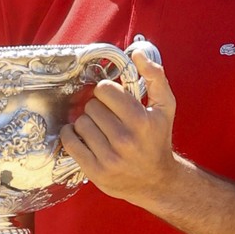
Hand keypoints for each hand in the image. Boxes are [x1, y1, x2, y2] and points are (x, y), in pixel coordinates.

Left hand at [61, 50, 180, 203]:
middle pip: (91, 107)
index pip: (105, 90)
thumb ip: (155, 76)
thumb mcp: (165, 106)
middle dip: (97, 109)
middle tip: (107, 117)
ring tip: (99, 130)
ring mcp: (109, 157)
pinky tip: (82, 137)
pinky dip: (71, 135)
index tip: (112, 100)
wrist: (157, 181)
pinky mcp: (95, 170)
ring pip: (80, 123)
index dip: (107, 92)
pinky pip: (69, 141)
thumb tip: (138, 53)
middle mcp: (125, 140)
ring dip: (86, 123)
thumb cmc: (158, 139)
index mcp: (141, 120)